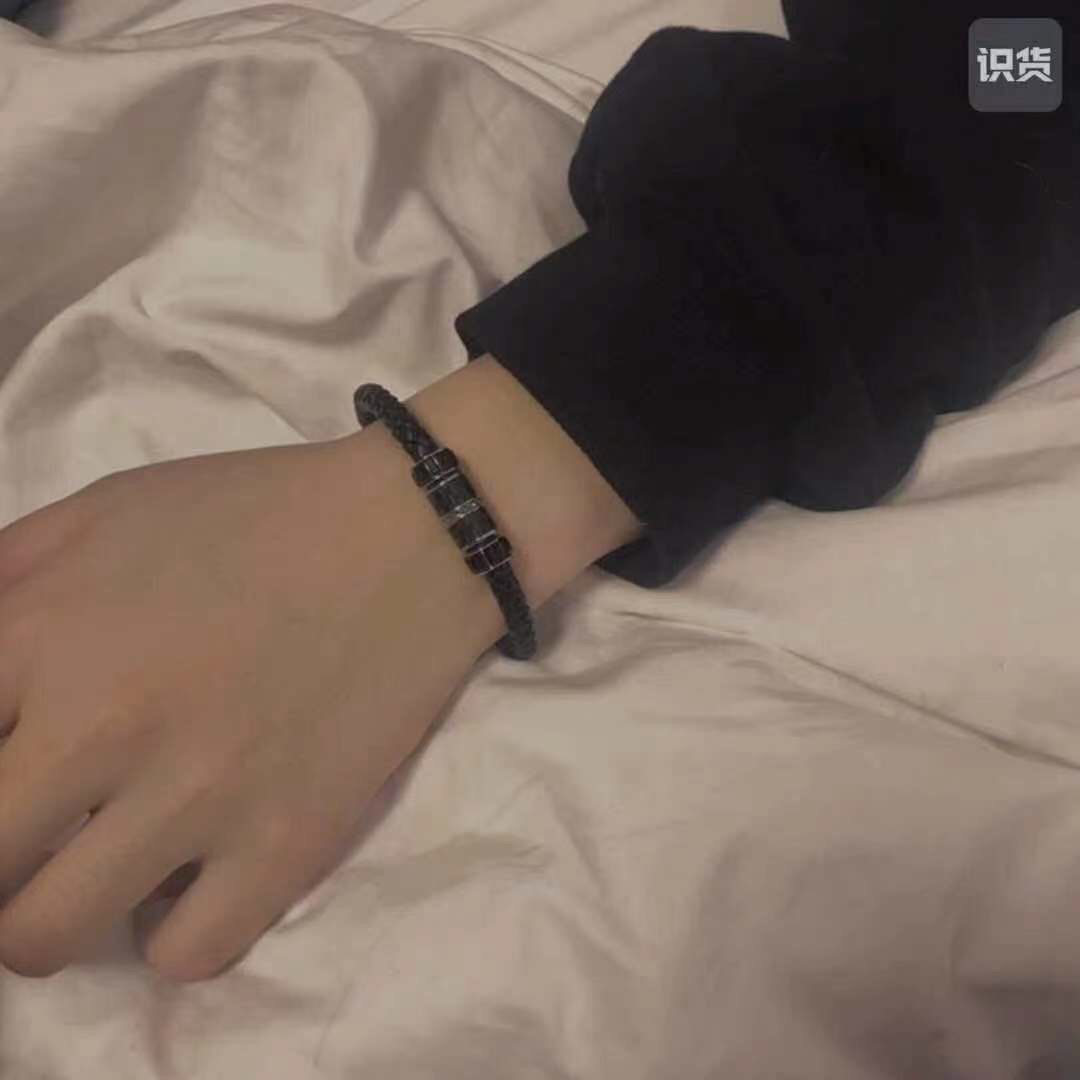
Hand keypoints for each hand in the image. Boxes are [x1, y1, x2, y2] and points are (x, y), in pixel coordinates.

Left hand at [0, 357, 640, 981]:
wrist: (414, 534)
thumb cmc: (257, 513)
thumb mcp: (105, 509)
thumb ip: (3, 581)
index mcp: (47, 635)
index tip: (10, 771)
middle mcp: (105, 729)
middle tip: (38, 830)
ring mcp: (200, 798)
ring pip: (47, 939)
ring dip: (55, 912)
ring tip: (99, 867)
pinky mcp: (288, 845)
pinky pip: (184, 955)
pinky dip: (174, 929)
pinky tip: (195, 876)